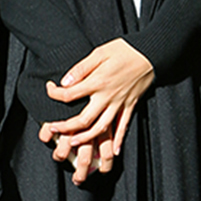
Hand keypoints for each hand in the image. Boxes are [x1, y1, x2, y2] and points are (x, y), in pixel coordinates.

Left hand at [39, 39, 154, 184]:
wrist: (151, 52)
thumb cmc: (124, 50)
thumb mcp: (100, 52)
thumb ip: (81, 68)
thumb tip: (64, 81)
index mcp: (97, 81)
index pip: (70, 94)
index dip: (54, 93)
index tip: (50, 89)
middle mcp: (107, 96)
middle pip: (83, 119)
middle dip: (66, 127)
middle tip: (52, 128)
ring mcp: (120, 103)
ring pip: (101, 128)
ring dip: (85, 138)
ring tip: (72, 142)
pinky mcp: (130, 105)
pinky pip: (123, 126)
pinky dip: (117, 140)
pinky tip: (112, 150)